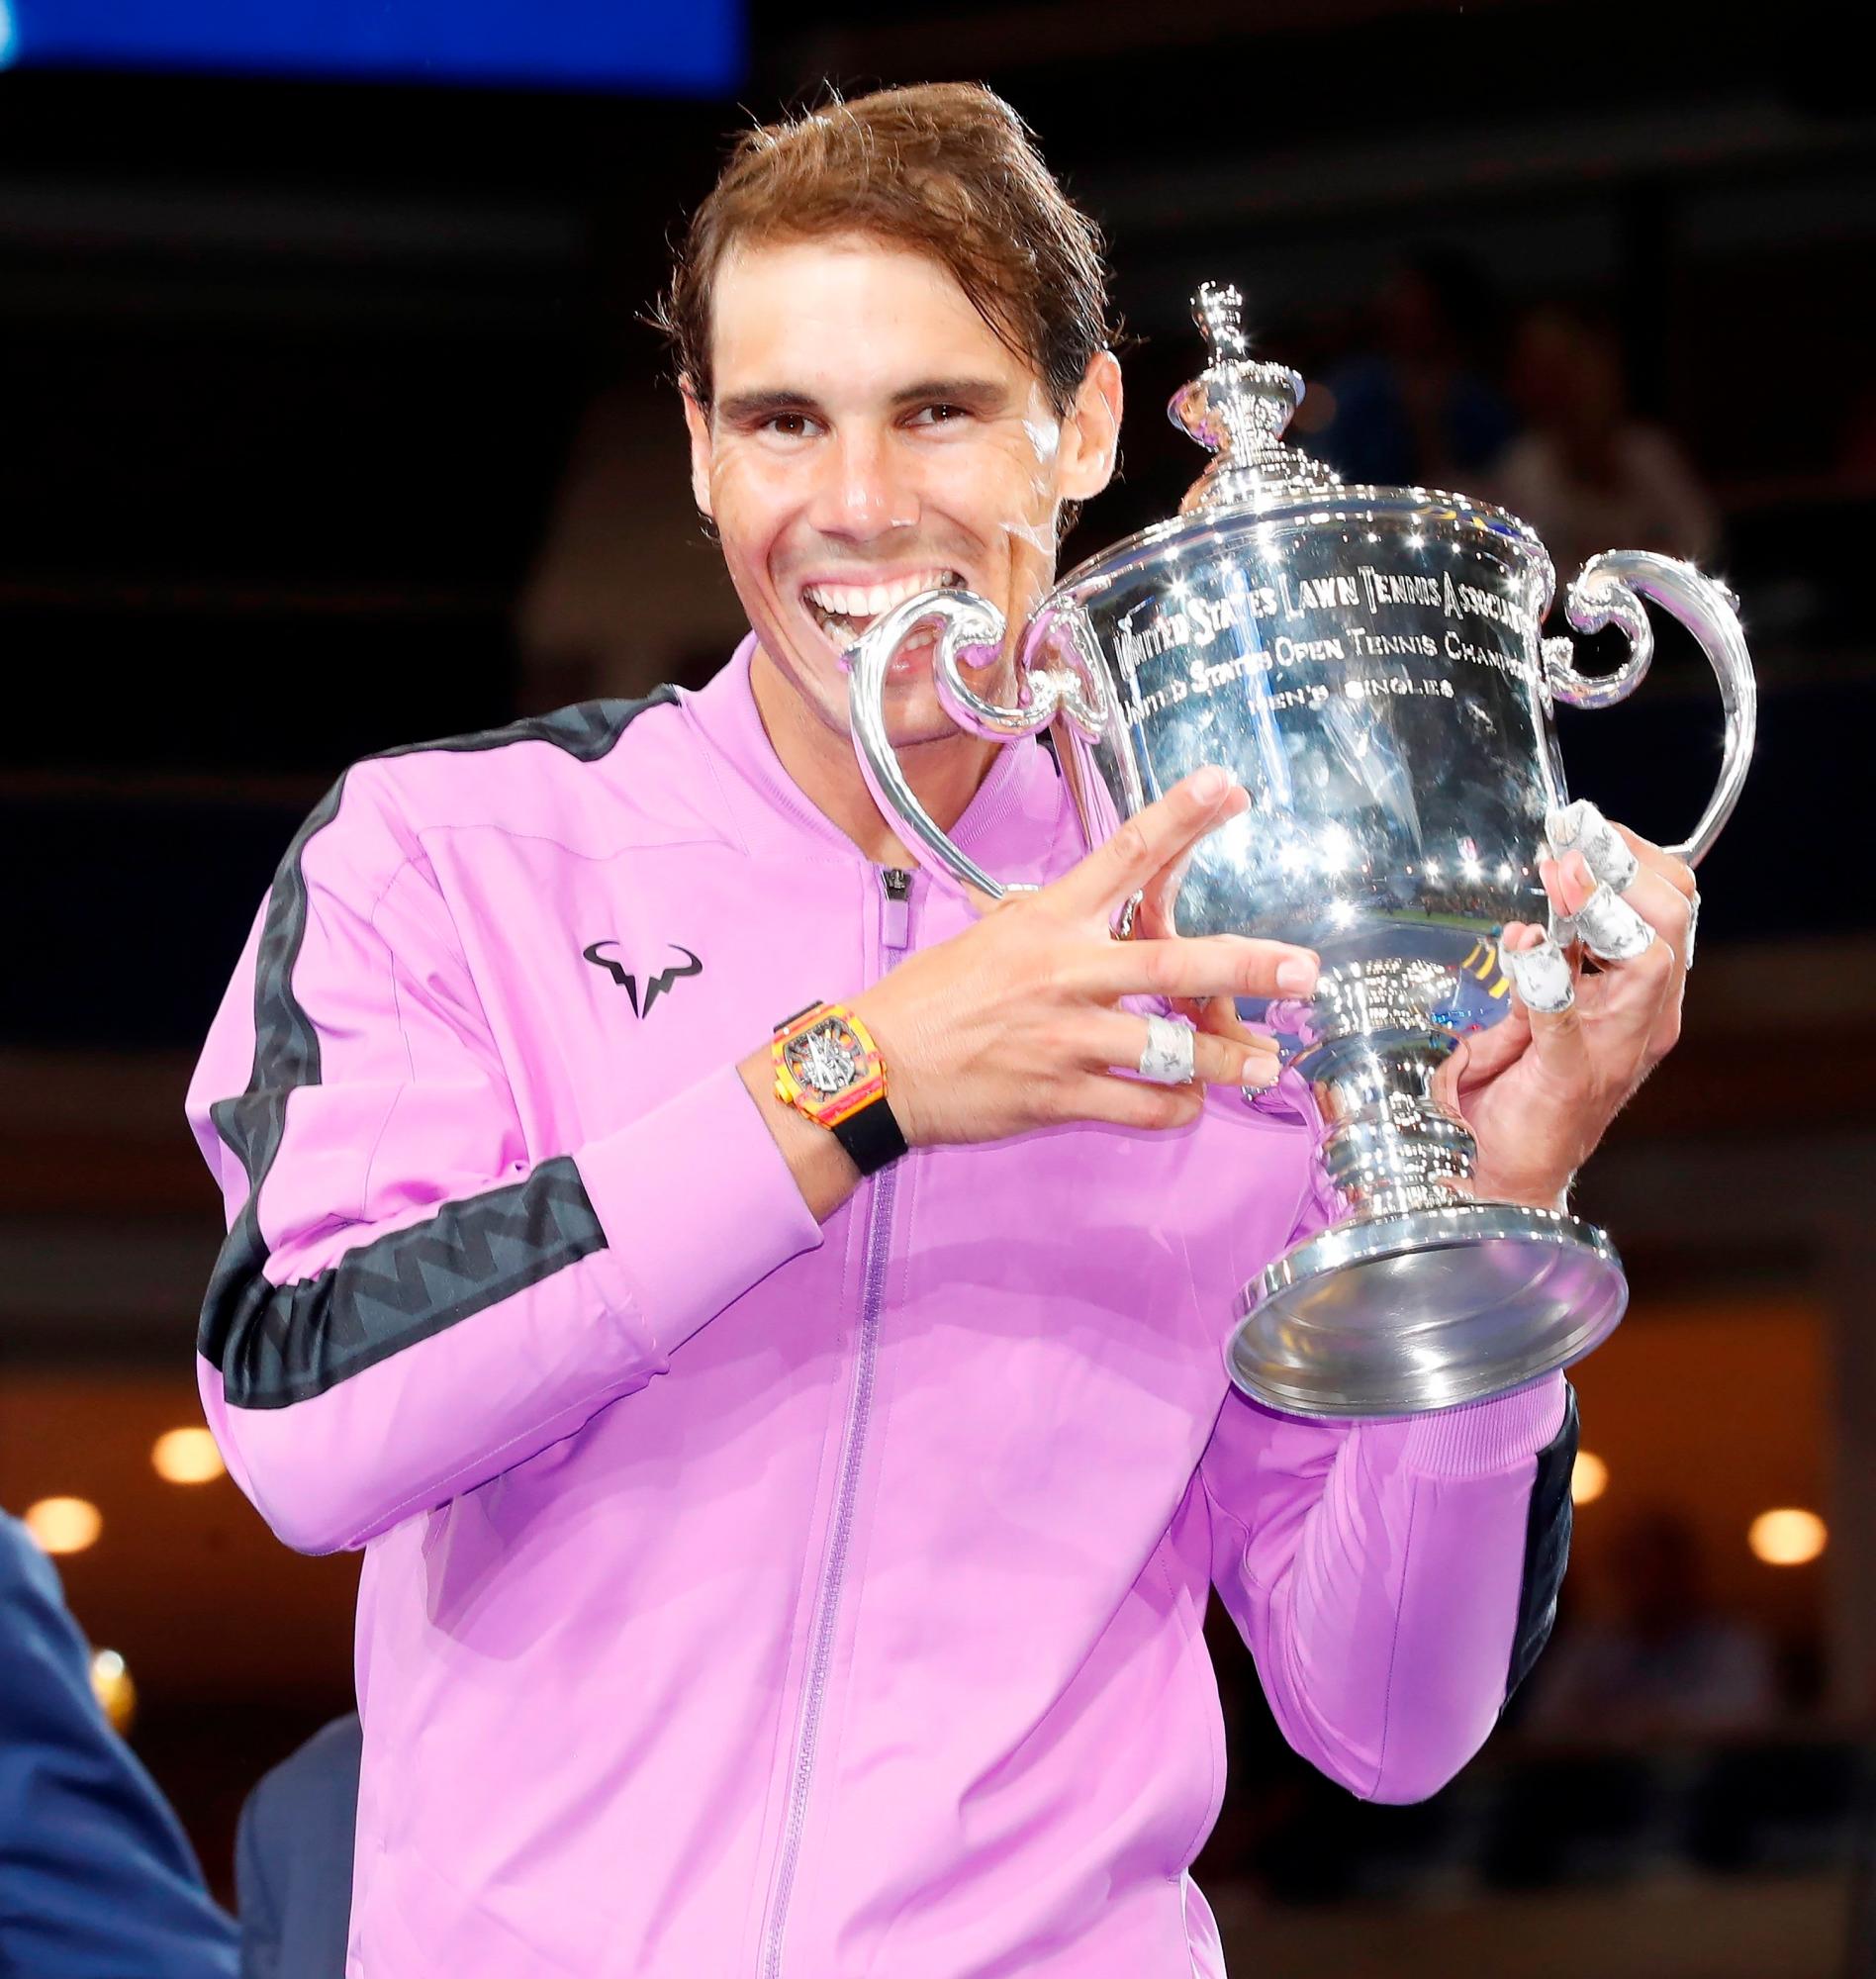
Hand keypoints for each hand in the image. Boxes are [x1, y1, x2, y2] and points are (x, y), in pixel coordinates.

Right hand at [854, 767, 1318, 1147]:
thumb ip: (1058, 923)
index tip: (1227, 785)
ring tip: (1268, 1063)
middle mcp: (1064, 973)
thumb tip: (1110, 912)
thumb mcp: (993, 935)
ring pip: (1171, 1050)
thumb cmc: (934, 998)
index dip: (1179, 818)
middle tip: (1306, 971)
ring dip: (1230, 1060)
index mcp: (1048, 921)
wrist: (876, 1066)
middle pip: (1173, 964)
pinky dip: (1177, 1106)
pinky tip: (1190, 1100)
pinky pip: (1142, 1105)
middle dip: (1248, 966)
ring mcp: (1064, 1039)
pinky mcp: (1059, 1095)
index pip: (1122, 856)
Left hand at [1440, 800, 1697, 1208]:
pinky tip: (1526, 949)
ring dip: (1605, 906)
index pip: (1670, 904)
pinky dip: (1547, 979)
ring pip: (1651, 955)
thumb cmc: (1520, 1091)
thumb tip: (1528, 922)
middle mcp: (1645, 1014)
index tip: (1584, 828)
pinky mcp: (1573, 1073)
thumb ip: (1540, 968)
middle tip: (1573, 841)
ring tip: (1563, 876)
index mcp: (1641, 993)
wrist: (1507, 1171)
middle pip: (1674, 916)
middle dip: (1627, 865)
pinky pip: (1567, 1017)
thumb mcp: (1532, 1012)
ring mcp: (1617, 1043)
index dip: (1634, 856)